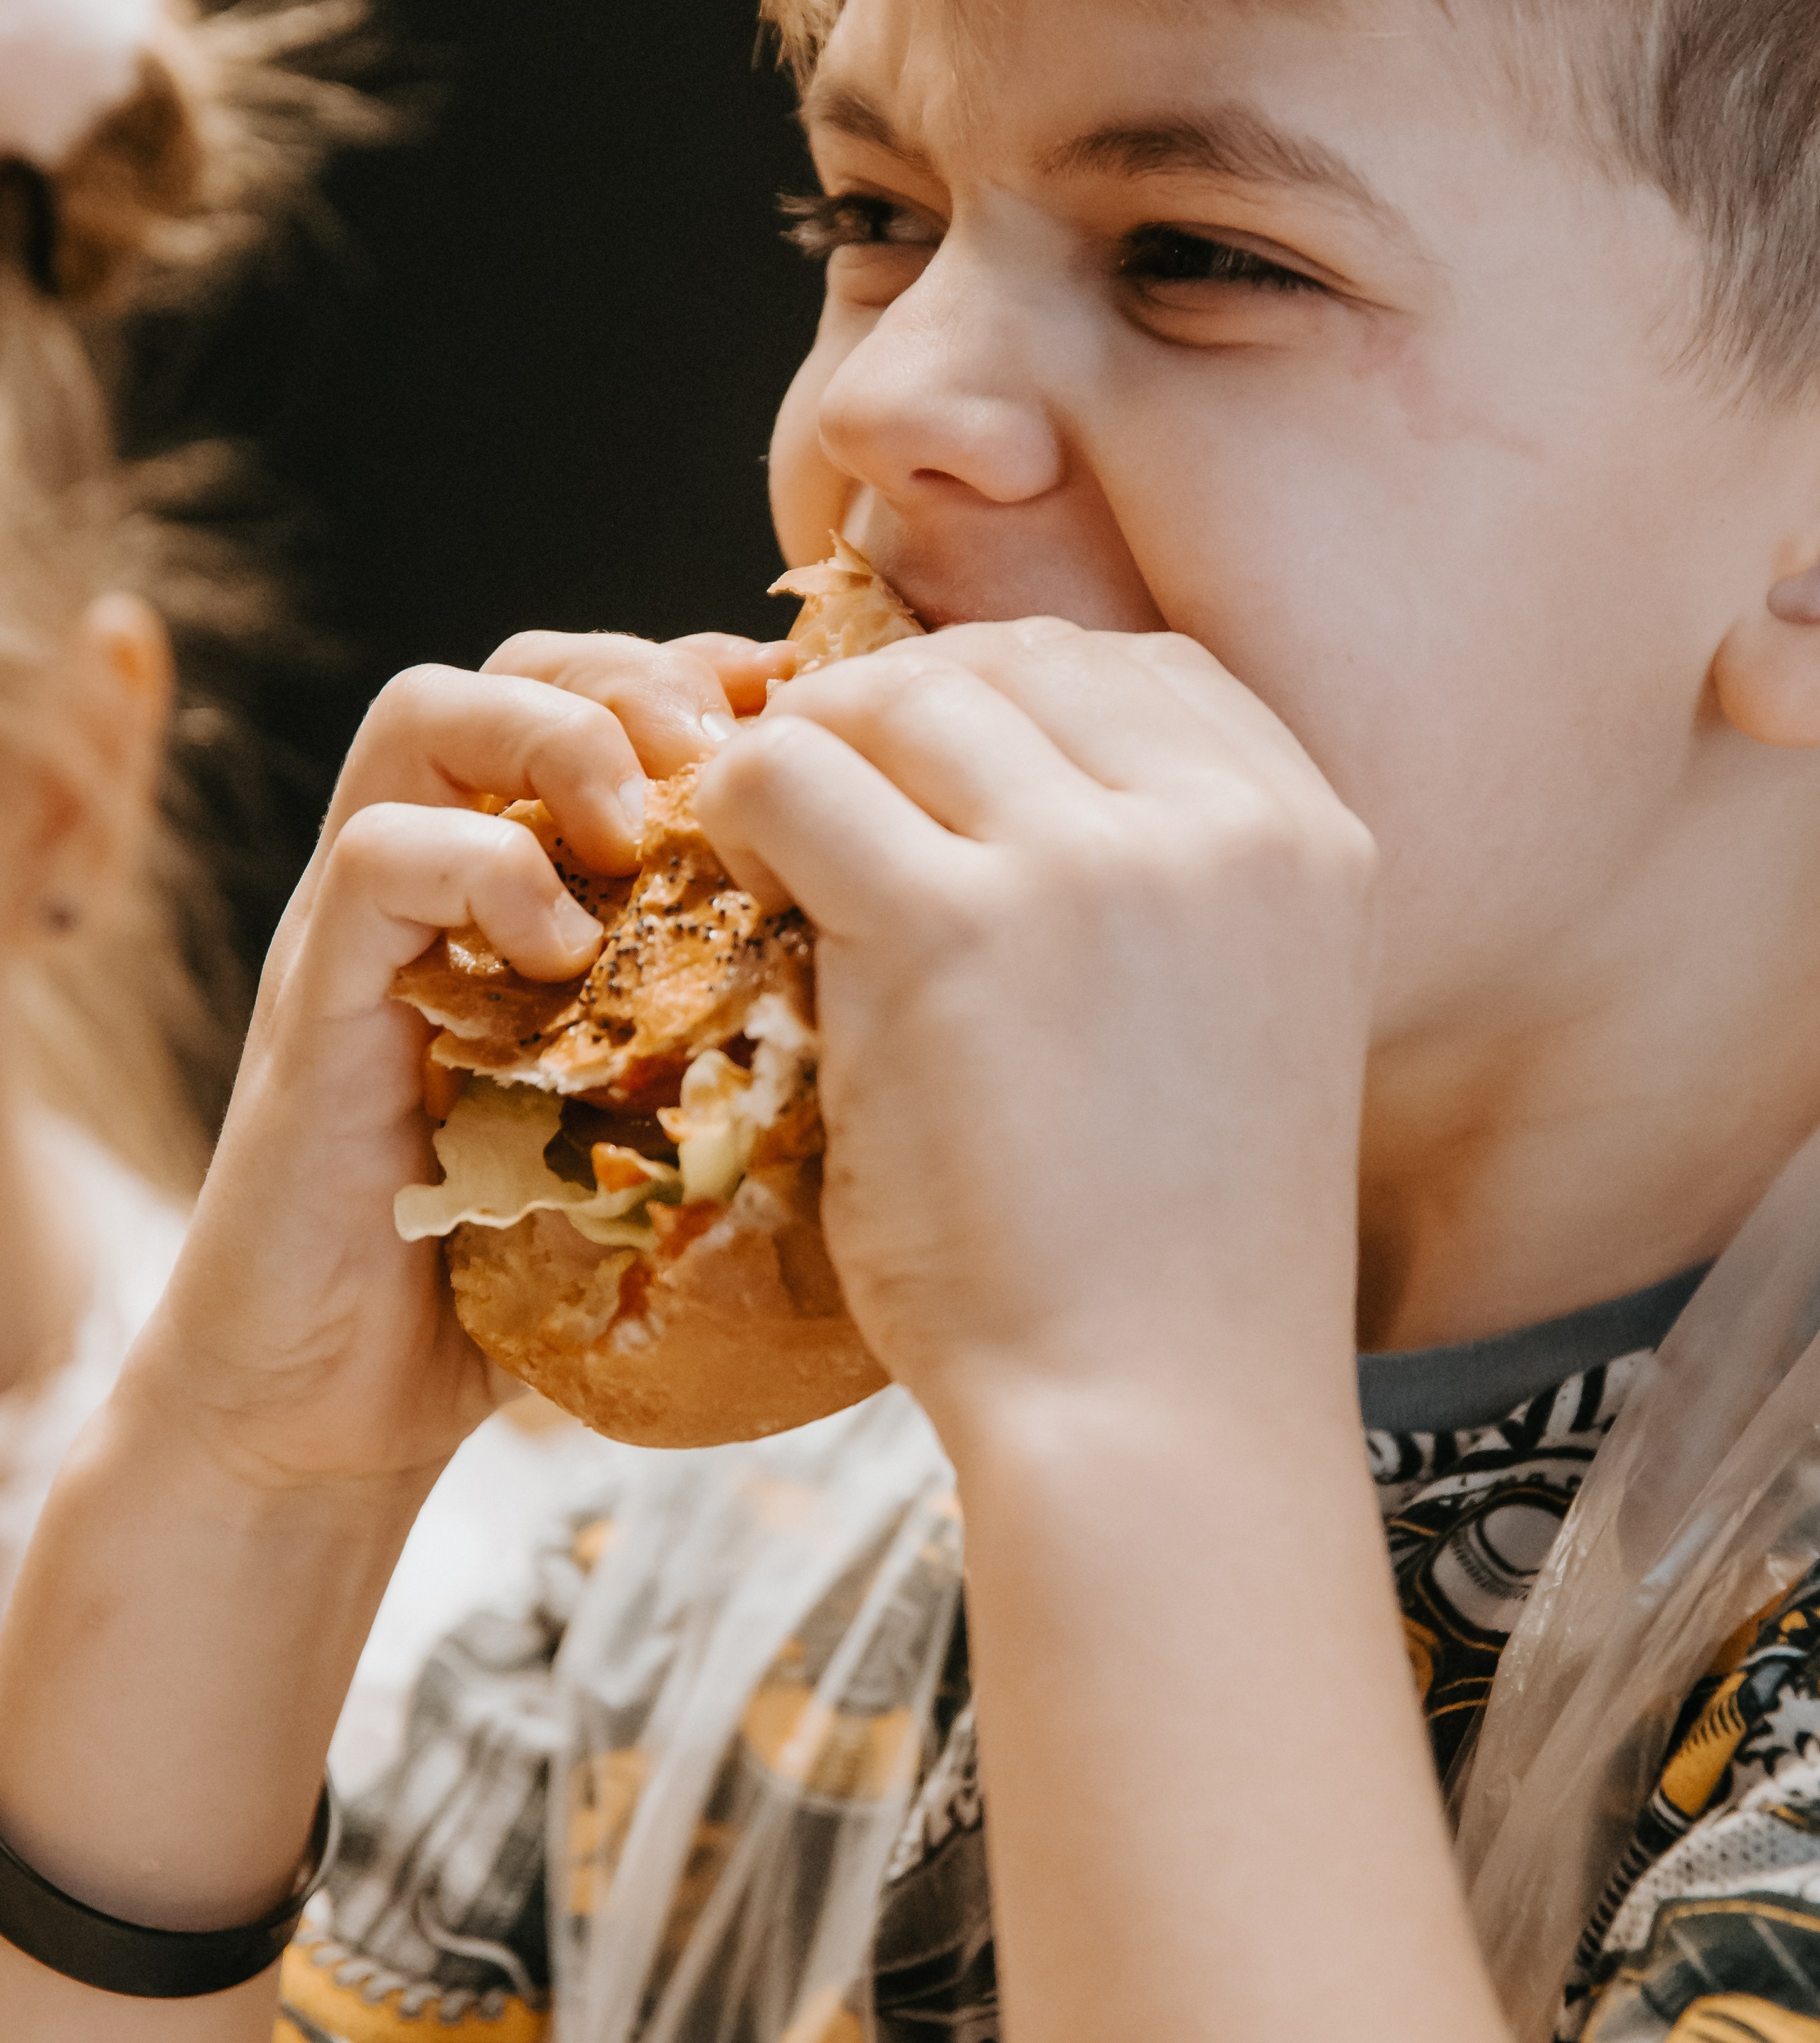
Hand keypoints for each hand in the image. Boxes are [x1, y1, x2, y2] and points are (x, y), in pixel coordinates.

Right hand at [135, 627, 792, 1496]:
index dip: (722, 682)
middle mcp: (447, 873)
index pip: (623, 692)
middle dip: (642, 677)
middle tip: (734, 753)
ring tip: (639, 822)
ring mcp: (369, 926)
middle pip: (530, 662)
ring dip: (554, 734)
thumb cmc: (532, 1270)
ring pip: (427, 714)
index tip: (821, 732)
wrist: (342, 1407)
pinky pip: (376, 858)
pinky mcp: (314, 998)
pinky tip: (562, 954)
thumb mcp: (680, 1128)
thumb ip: (764, 1046)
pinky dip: (480, 869)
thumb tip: (945, 1009)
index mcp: (542, 881)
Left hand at [692, 620, 1377, 1436]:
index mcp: (1310, 835)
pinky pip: (795, 780)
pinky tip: (741, 877)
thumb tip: (1005, 769)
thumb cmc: (1179, 1249)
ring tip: (781, 841)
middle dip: (905, 714)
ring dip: (820, 752)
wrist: (1160, 1414)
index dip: (1020, 700)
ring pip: (897, 700)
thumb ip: (1169, 880)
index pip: (1143, 669)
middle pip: (1015, 664)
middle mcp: (1224, 823)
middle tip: (835, 798)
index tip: (944, 774)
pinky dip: (748, 809)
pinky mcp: (955, 927)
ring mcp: (1094, 863)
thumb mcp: (1240, 1015)